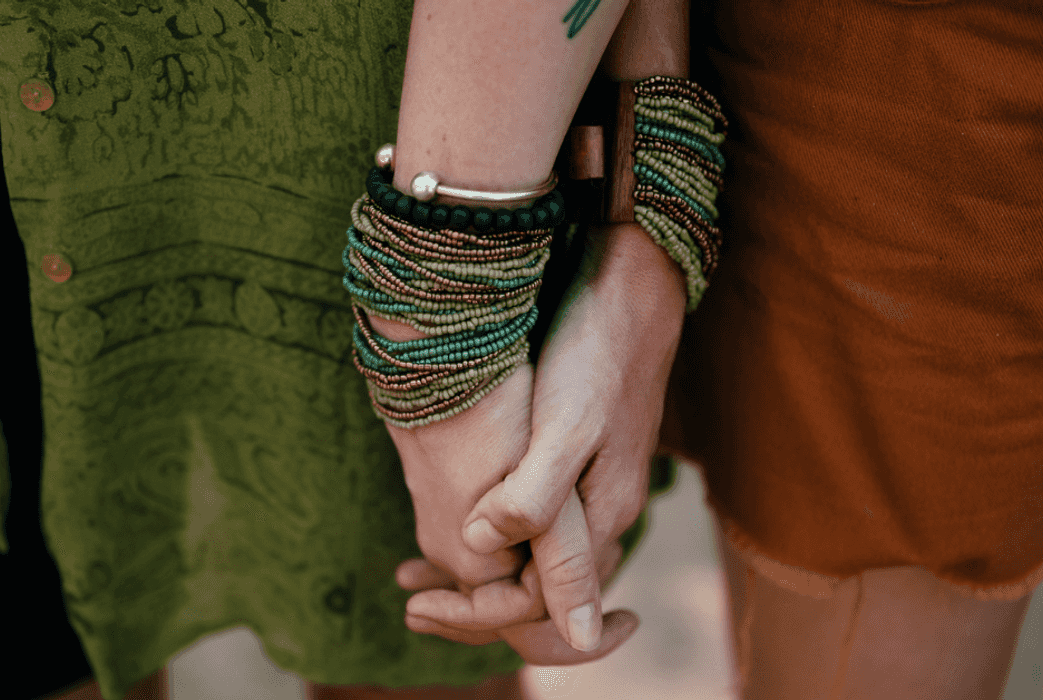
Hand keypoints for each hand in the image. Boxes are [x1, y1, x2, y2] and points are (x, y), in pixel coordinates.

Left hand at [377, 316, 640, 663]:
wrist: (632, 291)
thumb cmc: (594, 353)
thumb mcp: (565, 428)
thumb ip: (537, 501)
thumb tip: (483, 551)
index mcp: (604, 517)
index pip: (544, 609)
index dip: (477, 615)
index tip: (415, 603)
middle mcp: (606, 514)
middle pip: (544, 595)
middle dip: (477, 607)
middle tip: (410, 595)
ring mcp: (598, 488)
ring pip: (539, 561)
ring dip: (482, 576)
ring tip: (419, 572)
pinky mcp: (583, 461)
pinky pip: (540, 526)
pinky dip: (495, 537)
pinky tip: (457, 521)